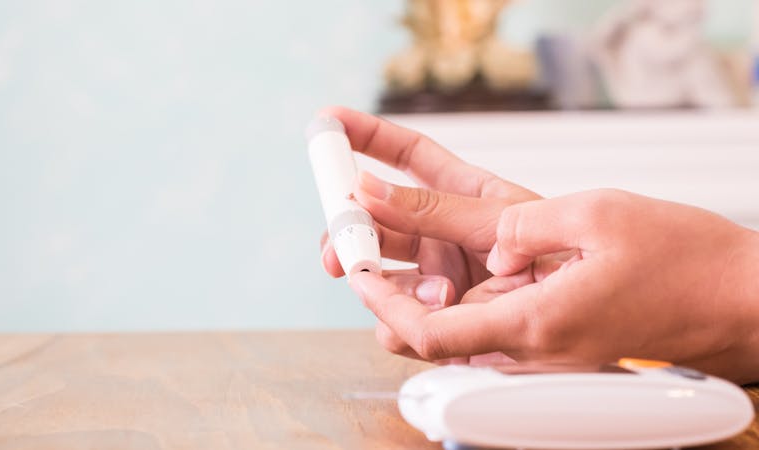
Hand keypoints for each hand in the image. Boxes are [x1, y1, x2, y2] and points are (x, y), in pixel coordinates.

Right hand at [316, 106, 539, 358]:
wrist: (585, 318)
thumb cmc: (558, 258)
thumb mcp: (497, 220)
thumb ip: (430, 209)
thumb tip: (365, 188)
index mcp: (459, 195)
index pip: (405, 155)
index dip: (366, 135)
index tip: (328, 122)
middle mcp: (439, 234)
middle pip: (374, 221)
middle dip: (347, 232)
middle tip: (339, 246)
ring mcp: (435, 276)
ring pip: (376, 274)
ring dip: (377, 281)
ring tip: (423, 286)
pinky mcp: (436, 319)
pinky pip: (397, 320)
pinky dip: (402, 319)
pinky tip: (436, 311)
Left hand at [350, 189, 758, 382]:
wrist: (739, 301)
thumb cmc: (686, 262)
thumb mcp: (597, 216)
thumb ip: (524, 226)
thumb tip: (480, 238)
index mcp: (535, 324)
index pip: (427, 333)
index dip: (380, 302)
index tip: (359, 268)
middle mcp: (534, 354)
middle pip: (436, 340)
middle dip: (394, 298)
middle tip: (373, 252)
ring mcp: (548, 357)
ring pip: (462, 338)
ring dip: (429, 299)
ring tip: (411, 250)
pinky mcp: (561, 350)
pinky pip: (496, 334)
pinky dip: (468, 304)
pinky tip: (469, 268)